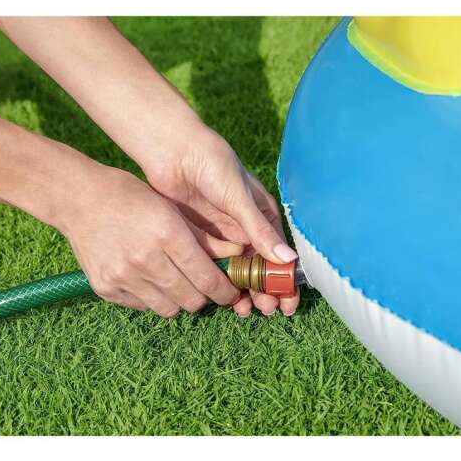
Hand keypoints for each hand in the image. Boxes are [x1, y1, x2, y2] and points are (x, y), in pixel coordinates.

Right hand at [57, 165, 243, 316]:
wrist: (78, 200)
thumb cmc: (129, 197)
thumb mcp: (170, 208)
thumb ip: (205, 238)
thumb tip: (238, 256)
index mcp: (167, 234)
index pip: (207, 279)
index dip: (225, 291)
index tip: (231, 292)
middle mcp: (145, 259)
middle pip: (191, 300)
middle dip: (205, 297)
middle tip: (205, 287)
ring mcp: (123, 277)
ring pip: (168, 309)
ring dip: (178, 300)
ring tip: (176, 282)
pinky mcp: (106, 288)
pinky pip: (142, 306)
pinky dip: (151, 298)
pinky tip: (148, 278)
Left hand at [142, 127, 299, 316]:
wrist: (172, 150)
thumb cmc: (213, 164)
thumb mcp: (239, 198)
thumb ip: (260, 230)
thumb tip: (288, 260)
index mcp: (262, 215)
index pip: (279, 254)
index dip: (284, 280)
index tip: (287, 303)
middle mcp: (244, 228)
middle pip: (259, 269)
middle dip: (264, 291)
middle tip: (264, 310)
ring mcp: (221, 235)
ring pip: (236, 272)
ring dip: (241, 292)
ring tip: (241, 309)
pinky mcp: (198, 238)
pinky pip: (211, 265)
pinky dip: (217, 282)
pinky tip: (218, 297)